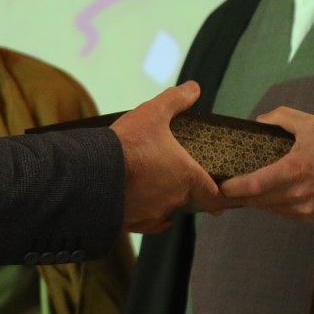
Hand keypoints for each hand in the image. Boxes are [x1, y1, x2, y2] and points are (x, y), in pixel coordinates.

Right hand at [112, 81, 222, 231]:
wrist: (95, 171)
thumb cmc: (128, 143)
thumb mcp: (154, 113)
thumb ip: (176, 100)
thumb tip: (194, 88)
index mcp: (187, 175)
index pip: (210, 193)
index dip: (216, 197)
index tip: (218, 203)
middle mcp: (175, 198)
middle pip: (184, 197)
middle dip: (179, 188)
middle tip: (168, 176)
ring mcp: (155, 213)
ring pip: (164, 209)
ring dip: (160, 199)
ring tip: (148, 184)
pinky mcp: (135, 223)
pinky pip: (148, 224)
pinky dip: (148, 216)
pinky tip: (145, 209)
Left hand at [219, 107, 313, 221]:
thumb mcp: (311, 124)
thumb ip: (282, 118)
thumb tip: (259, 121)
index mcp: (293, 170)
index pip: (254, 185)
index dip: (233, 188)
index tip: (219, 184)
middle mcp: (296, 194)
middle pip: (256, 201)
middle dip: (238, 195)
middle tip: (223, 187)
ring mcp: (303, 209)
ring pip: (268, 208)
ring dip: (253, 201)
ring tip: (241, 190)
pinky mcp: (310, 218)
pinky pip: (282, 213)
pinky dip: (271, 204)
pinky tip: (267, 194)